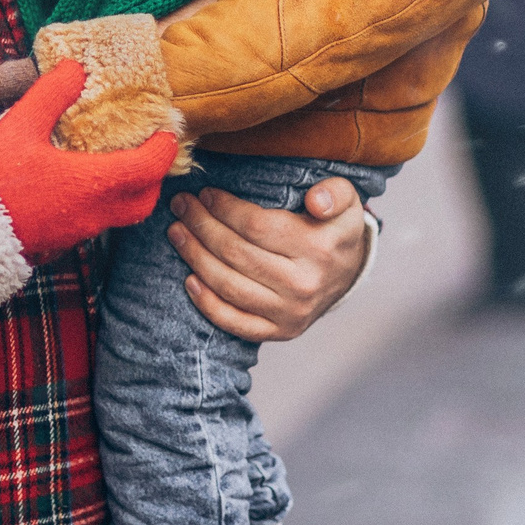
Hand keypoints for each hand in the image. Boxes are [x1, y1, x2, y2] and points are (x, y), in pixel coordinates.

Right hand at [0, 61, 176, 260]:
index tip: (166, 132)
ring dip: (127, 192)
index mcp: (92, 183)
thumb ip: (51, 94)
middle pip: (143, 201)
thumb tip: (75, 68)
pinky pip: (95, 223)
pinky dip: (102, 204)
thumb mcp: (20, 125)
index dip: (163, 149)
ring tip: (114, 165)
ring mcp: (77, 232)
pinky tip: (79, 187)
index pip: (147, 167)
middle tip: (147, 153)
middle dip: (153, 177)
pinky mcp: (59, 242)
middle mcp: (93, 212)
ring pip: (120, 215)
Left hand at [168, 178, 369, 340]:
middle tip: (181, 206)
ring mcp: (291, 313)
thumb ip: (337, 193)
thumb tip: (316, 200)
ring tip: (177, 233)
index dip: (224, 208)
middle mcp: (304, 285)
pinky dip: (208, 304)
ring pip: (229, 285)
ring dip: (195, 257)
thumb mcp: (347, 204)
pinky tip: (189, 280)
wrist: (347, 275)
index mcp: (319, 249)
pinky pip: (236, 322)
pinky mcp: (280, 332)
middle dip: (201, 226)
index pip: (256, 226)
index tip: (205, 193)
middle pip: (236, 254)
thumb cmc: (335, 231)